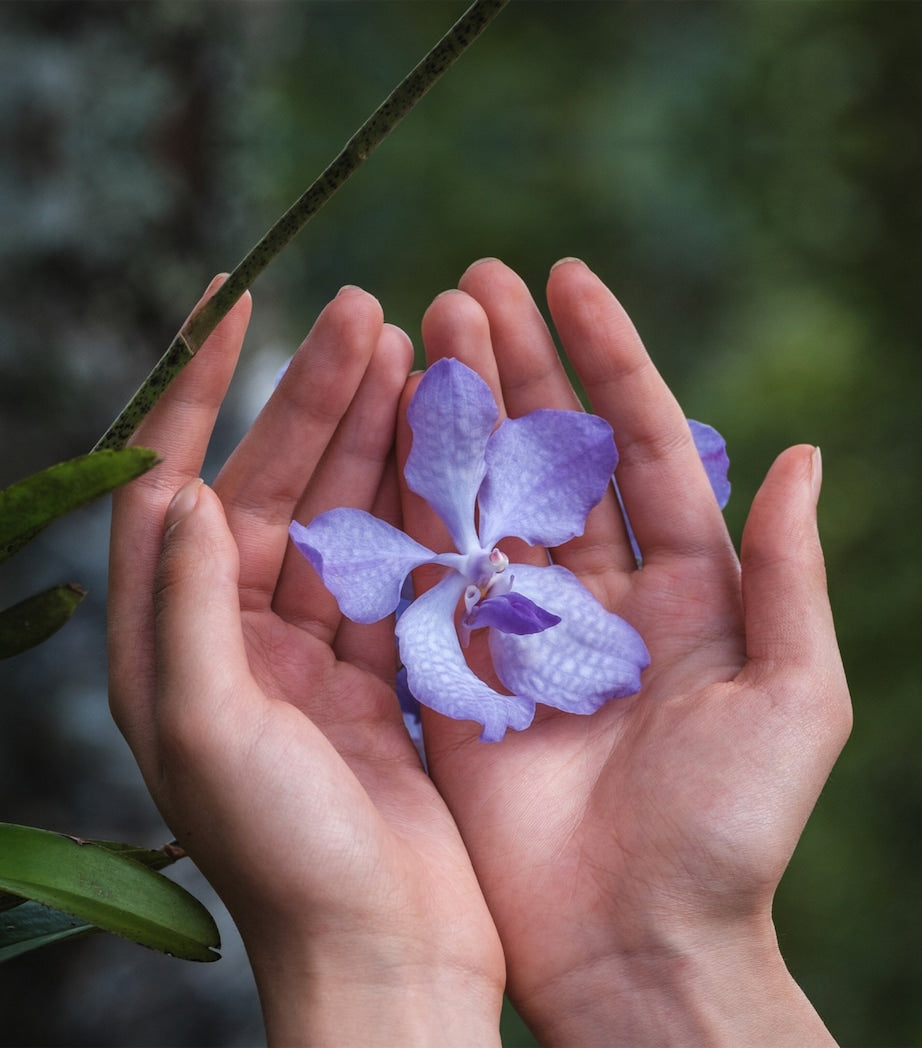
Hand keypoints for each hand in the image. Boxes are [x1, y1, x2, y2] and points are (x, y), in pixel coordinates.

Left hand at [107, 278, 503, 1045]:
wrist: (387, 955)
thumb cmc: (289, 864)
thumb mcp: (211, 733)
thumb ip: (187, 608)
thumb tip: (183, 488)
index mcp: (175, 646)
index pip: (172, 484)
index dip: (199, 391)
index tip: (236, 304)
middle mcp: (236, 637)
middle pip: (272, 483)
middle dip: (313, 395)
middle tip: (364, 312)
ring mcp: (313, 651)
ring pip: (342, 514)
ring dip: (370, 436)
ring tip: (410, 350)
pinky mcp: (381, 672)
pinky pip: (396, 564)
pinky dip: (417, 504)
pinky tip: (444, 445)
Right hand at [399, 259, 850, 1045]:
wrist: (636, 947)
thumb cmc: (728, 833)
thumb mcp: (795, 698)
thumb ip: (789, 577)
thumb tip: (799, 456)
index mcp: (687, 588)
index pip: (643, 444)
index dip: (607, 358)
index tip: (567, 277)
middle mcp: (599, 593)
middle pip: (553, 454)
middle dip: (517, 364)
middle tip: (471, 282)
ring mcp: (522, 627)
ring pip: (485, 495)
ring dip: (459, 411)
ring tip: (424, 327)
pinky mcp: (460, 671)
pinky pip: (432, 572)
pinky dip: (409, 501)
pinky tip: (386, 430)